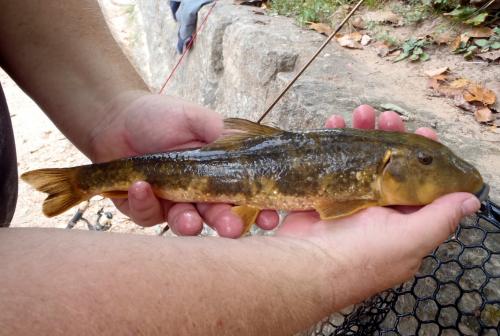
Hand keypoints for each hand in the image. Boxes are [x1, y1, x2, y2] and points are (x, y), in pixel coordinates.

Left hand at [90, 91, 278, 236]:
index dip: (258, 209)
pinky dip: (145, 203)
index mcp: (217, 173)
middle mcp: (198, 193)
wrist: (116, 119)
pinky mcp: (144, 209)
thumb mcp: (192, 117)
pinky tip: (141, 186)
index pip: (244, 195)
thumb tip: (242, 145)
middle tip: (231, 229)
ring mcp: (172, 204)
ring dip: (188, 224)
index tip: (269, 216)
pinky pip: (148, 216)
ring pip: (186, 224)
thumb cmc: (159, 116)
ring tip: (188, 220)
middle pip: (218, 216)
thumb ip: (216, 130)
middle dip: (226, 224)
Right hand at [277, 105, 480, 301]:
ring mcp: (348, 203)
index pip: (419, 185)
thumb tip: (472, 201)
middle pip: (387, 166)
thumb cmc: (362, 254)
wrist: (307, 263)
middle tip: (386, 118)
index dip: (423, 158)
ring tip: (360, 113)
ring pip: (359, 160)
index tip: (422, 133)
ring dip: (360, 134)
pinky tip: (333, 124)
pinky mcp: (323, 195)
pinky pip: (331, 163)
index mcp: (402, 222)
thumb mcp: (411, 238)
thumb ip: (441, 217)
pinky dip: (332, 143)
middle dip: (388, 139)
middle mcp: (377, 213)